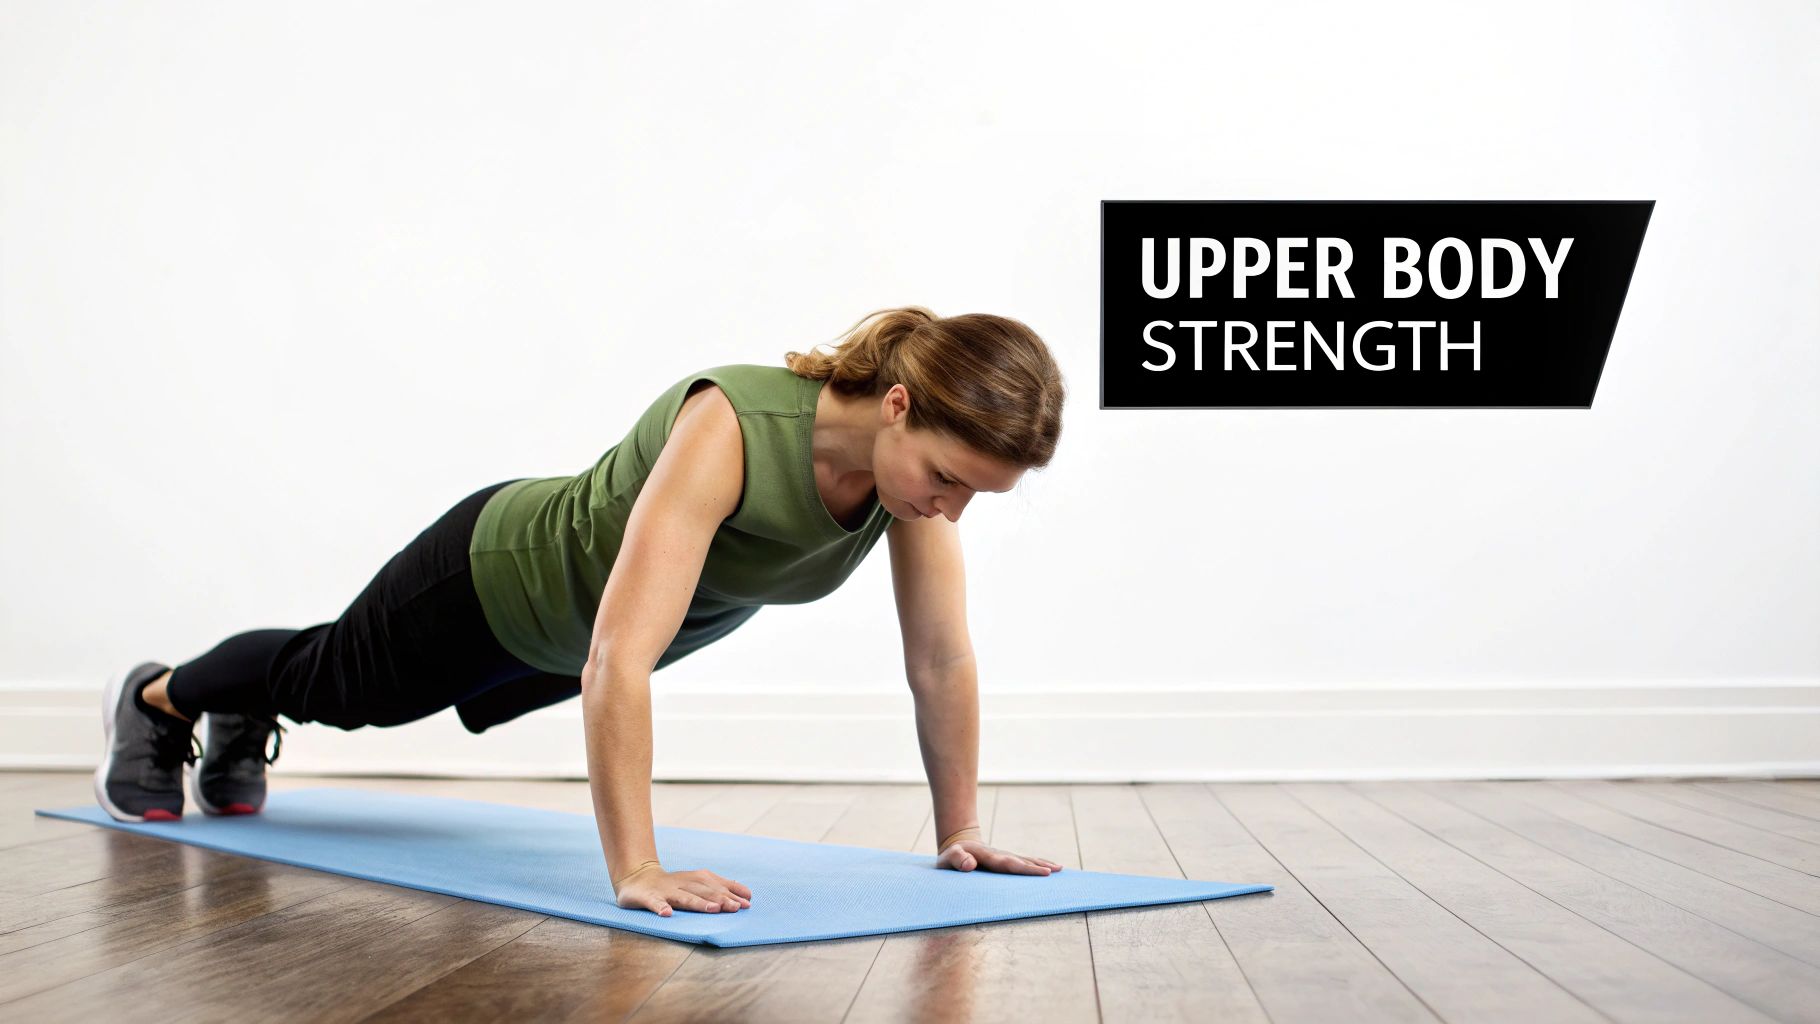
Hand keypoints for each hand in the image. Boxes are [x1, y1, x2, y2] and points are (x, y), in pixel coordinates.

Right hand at [612, 861, 752, 916]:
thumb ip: (719, 888)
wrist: (636, 877)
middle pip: (704, 891)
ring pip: (684, 897)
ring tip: (712, 909)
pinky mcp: (648, 897)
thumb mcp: (696, 884)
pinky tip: (667, 914)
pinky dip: (660, 907)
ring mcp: (666, 891)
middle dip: (721, 899)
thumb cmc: (673, 885)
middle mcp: (683, 883)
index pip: (717, 885)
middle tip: (736, 908)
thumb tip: (747, 897)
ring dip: (698, 903)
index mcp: (695, 879)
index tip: (748, 902)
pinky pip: (654, 903)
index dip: (732, 892)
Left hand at [937, 837, 1064, 875]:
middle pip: (1021, 861)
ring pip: (1026, 860)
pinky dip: (1039, 863)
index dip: (1025, 869)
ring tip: (1060, 869)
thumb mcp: (948, 858)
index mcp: (987, 857)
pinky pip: (1025, 861)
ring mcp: (1005, 856)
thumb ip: (957, 859)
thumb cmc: (951, 856)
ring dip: (1042, 864)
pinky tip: (1052, 867)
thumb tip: (971, 864)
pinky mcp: (1007, 859)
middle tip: (1055, 871)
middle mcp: (1000, 855)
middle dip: (1038, 867)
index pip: (1008, 864)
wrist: (957, 842)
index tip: (1042, 872)